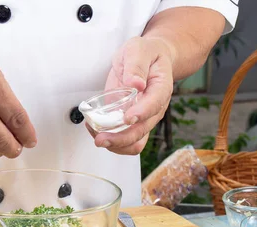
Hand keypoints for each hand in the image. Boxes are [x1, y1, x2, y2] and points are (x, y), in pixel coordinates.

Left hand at [88, 36, 174, 154]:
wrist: (147, 59)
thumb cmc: (145, 54)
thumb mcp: (138, 50)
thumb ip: (137, 65)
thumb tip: (135, 83)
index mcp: (161, 89)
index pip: (155, 105)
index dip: (141, 114)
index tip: (127, 118)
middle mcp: (154, 109)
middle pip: (142, 131)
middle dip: (121, 139)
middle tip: (101, 138)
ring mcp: (143, 119)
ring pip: (134, 143)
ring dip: (115, 145)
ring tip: (95, 135)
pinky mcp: (131, 123)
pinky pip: (125, 141)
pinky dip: (111, 141)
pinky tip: (95, 129)